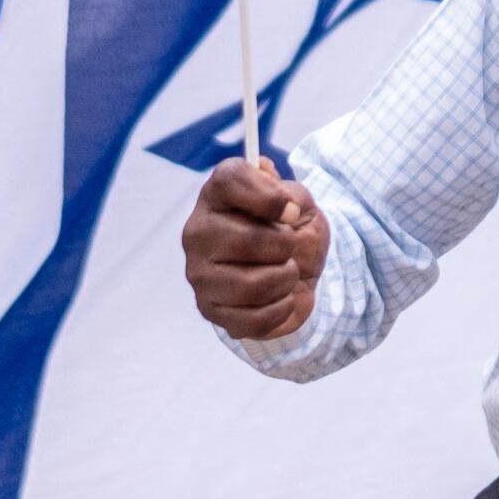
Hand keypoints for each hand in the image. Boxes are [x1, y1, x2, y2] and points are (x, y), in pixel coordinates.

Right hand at [181, 156, 326, 340]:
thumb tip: (286, 203)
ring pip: (250, 286)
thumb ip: (293, 195)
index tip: (291, 211)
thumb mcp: (300, 204)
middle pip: (247, 240)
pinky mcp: (210, 310)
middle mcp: (198, 232)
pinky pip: (253, 319)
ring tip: (287, 272)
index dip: (266, 195)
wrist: (296, 271)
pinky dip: (280, 308)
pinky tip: (281, 296)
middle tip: (289, 246)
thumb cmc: (289, 230)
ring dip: (284, 279)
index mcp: (217, 195)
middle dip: (285, 246)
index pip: (229, 179)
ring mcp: (200, 274)